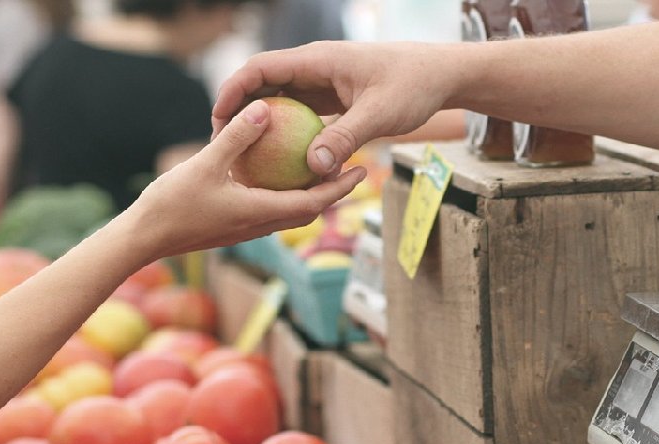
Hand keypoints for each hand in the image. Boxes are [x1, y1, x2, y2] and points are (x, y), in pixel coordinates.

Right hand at [132, 99, 366, 260]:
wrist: (143, 238)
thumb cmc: (172, 204)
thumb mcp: (205, 164)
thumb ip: (236, 137)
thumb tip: (265, 108)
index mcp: (260, 212)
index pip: (314, 203)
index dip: (340, 187)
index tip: (362, 170)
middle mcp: (259, 225)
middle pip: (308, 210)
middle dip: (333, 191)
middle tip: (352, 168)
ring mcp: (246, 229)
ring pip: (289, 212)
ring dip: (309, 195)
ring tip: (320, 169)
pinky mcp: (233, 227)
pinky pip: (269, 209)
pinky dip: (283, 195)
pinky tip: (275, 174)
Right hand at [212, 41, 458, 176]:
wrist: (440, 75)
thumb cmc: (413, 86)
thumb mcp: (380, 114)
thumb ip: (345, 138)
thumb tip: (312, 168)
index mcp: (318, 60)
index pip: (261, 68)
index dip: (233, 90)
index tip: (218, 119)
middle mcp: (314, 68)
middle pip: (263, 84)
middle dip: (239, 111)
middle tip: (221, 144)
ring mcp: (322, 83)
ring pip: (280, 101)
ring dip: (261, 125)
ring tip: (243, 156)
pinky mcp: (332, 99)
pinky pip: (300, 115)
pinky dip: (286, 135)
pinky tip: (280, 163)